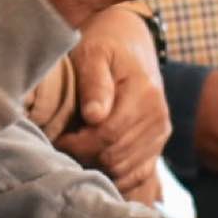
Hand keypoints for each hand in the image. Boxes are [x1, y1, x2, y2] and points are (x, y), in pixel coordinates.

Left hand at [52, 24, 171, 198]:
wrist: (131, 42)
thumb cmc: (105, 45)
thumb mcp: (94, 53)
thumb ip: (94, 83)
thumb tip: (94, 115)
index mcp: (145, 95)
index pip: (107, 136)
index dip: (77, 143)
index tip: (56, 138)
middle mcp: (158, 117)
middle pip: (115, 156)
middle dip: (83, 156)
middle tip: (61, 145)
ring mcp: (160, 133)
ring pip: (123, 170)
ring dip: (96, 166)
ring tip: (75, 149)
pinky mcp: (157, 144)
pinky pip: (137, 175)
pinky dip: (113, 175)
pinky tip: (93, 163)